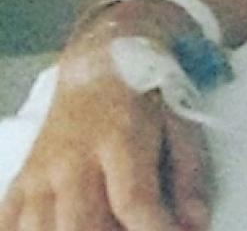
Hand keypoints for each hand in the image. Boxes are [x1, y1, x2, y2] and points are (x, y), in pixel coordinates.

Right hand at [0, 34, 210, 230]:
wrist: (99, 63)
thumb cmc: (148, 99)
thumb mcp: (182, 127)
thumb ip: (189, 179)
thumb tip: (196, 225)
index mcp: (119, 140)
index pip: (133, 199)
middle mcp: (73, 158)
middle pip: (80, 223)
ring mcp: (41, 171)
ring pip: (39, 227)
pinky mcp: (22, 179)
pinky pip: (9, 219)